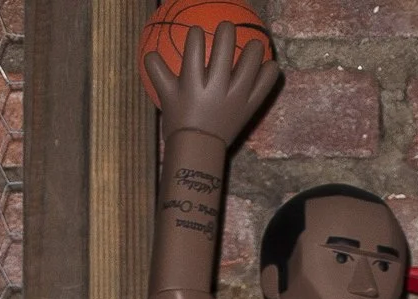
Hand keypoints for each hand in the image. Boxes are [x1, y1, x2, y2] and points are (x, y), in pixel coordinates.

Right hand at [143, 19, 277, 145]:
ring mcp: (235, 97)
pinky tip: (268, 65)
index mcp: (193, 83)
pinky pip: (265, 83)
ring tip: (252, 45)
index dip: (196, 33)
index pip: (194, 44)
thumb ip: (157, 72)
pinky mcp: (249, 107)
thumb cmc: (180, 120)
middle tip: (226, 29)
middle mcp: (215, 87)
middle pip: (224, 44)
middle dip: (226, 30)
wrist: (198, 151)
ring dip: (252, 47)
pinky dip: (269, 72)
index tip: (197, 33)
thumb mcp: (165, 96)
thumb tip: (148, 53)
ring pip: (250, 59)